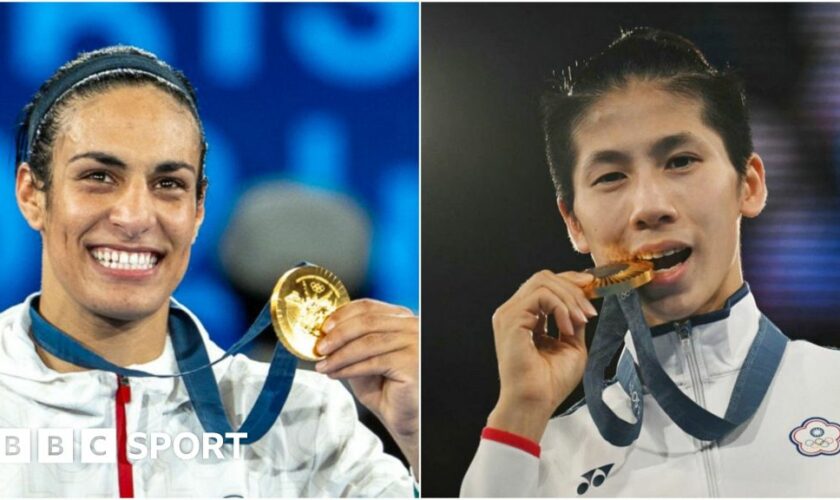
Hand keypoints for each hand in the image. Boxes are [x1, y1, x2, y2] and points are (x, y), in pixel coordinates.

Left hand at [314, 299, 418, 473]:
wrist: (407, 417)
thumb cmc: (389, 389)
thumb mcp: (365, 359)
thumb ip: (352, 343)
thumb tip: (325, 336)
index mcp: (402, 319)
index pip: (369, 307)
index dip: (342, 315)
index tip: (324, 327)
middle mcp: (413, 327)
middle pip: (367, 321)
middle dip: (338, 335)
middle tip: (320, 347)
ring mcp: (416, 344)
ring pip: (368, 342)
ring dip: (340, 354)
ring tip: (324, 364)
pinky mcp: (412, 363)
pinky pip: (374, 362)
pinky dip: (350, 368)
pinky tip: (336, 373)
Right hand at [487, 270, 597, 441]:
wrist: (535, 402)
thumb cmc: (550, 382)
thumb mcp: (571, 345)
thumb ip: (573, 322)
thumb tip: (583, 304)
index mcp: (524, 318)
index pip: (544, 285)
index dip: (569, 281)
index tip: (592, 287)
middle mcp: (514, 312)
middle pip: (544, 278)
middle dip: (573, 288)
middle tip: (590, 309)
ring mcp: (509, 313)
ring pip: (543, 282)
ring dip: (570, 298)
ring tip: (581, 320)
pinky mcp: (511, 318)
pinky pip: (541, 295)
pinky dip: (561, 307)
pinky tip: (568, 327)